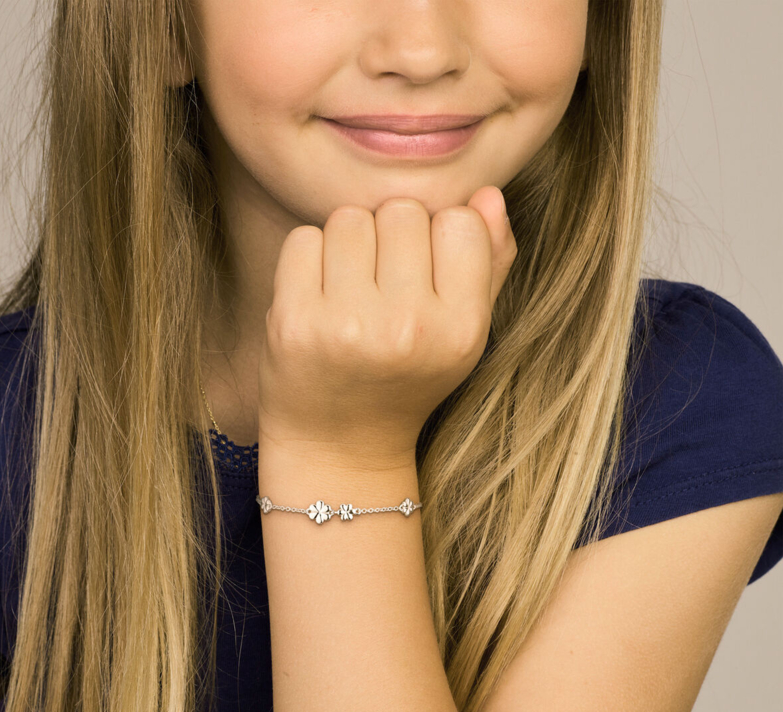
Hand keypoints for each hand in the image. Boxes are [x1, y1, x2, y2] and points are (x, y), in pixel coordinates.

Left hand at [257, 185, 517, 467]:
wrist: (339, 445)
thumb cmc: (404, 380)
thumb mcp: (462, 334)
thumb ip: (488, 264)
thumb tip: (487, 194)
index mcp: (462, 330)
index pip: (459, 221)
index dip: (438, 240)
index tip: (424, 277)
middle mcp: (408, 328)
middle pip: (402, 211)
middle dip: (391, 239)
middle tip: (382, 288)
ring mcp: (348, 325)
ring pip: (350, 218)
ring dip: (348, 245)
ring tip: (350, 293)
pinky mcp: (294, 322)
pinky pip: (303, 239)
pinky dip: (308, 260)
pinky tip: (318, 299)